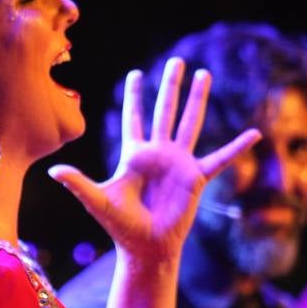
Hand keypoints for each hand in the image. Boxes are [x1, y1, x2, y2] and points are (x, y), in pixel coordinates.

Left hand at [49, 58, 260, 262]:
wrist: (146, 247)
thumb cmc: (120, 226)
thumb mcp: (97, 200)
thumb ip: (78, 182)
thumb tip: (52, 170)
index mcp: (134, 155)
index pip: (134, 118)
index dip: (134, 96)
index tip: (135, 74)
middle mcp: (158, 154)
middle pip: (165, 111)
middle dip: (170, 86)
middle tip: (177, 60)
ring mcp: (179, 163)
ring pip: (190, 123)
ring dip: (197, 99)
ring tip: (204, 75)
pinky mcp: (195, 178)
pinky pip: (220, 158)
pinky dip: (237, 147)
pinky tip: (254, 134)